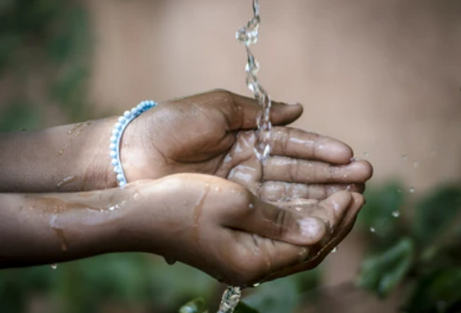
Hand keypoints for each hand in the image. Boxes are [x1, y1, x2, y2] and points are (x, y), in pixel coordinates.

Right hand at [120, 173, 364, 286]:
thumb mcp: (233, 203)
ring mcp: (241, 254)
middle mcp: (250, 264)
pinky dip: (295, 215)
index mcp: (252, 261)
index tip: (353, 191)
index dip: (335, 217)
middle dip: (335, 218)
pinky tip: (305, 199)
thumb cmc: (179, 204)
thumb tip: (318, 229)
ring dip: (317, 214)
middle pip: (307, 246)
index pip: (310, 243)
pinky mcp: (233, 242)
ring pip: (294, 238)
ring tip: (340, 192)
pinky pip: (276, 232)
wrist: (136, 213)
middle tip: (356, 190)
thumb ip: (278, 219)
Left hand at [121, 90, 371, 194]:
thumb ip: (258, 111)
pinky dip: (292, 213)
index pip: (292, 145)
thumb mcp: (217, 108)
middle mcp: (249, 164)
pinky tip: (317, 216)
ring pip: (287, 193)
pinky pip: (267, 211)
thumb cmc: (172, 125)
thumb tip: (300, 108)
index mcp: (247, 136)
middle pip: (297, 171)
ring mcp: (241, 188)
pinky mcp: (230, 208)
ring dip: (319, 195)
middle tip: (364, 179)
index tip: (350, 156)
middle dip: (330, 174)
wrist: (132, 154)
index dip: (321, 151)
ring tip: (352, 197)